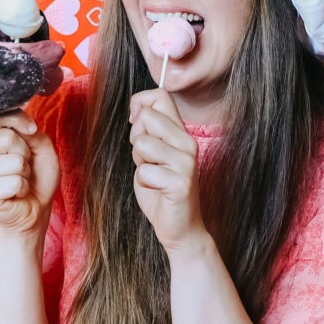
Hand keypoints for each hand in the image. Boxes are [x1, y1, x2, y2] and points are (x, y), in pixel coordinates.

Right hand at [0, 110, 59, 234]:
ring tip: (18, 180)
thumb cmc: (36, 178)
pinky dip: (22, 189)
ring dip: (24, 174)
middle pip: (6, 138)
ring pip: (13, 162)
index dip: (19, 121)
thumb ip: (33, 133)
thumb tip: (25, 127)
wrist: (35, 209)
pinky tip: (14, 193)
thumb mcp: (42, 148)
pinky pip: (13, 183)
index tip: (31, 130)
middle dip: (24, 154)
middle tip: (22, 166)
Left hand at [129, 88, 206, 251]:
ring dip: (140, 163)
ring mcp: (186, 162)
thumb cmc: (161, 190)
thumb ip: (148, 131)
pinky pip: (144, 172)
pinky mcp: (181, 182)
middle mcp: (187, 142)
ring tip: (154, 176)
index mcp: (180, 132)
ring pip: (142, 144)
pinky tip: (158, 190)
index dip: (139, 105)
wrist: (180, 228)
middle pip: (147, 117)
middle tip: (148, 160)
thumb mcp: (153, 154)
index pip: (160, 96)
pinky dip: (144, 184)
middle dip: (136, 139)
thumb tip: (137, 110)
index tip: (135, 125)